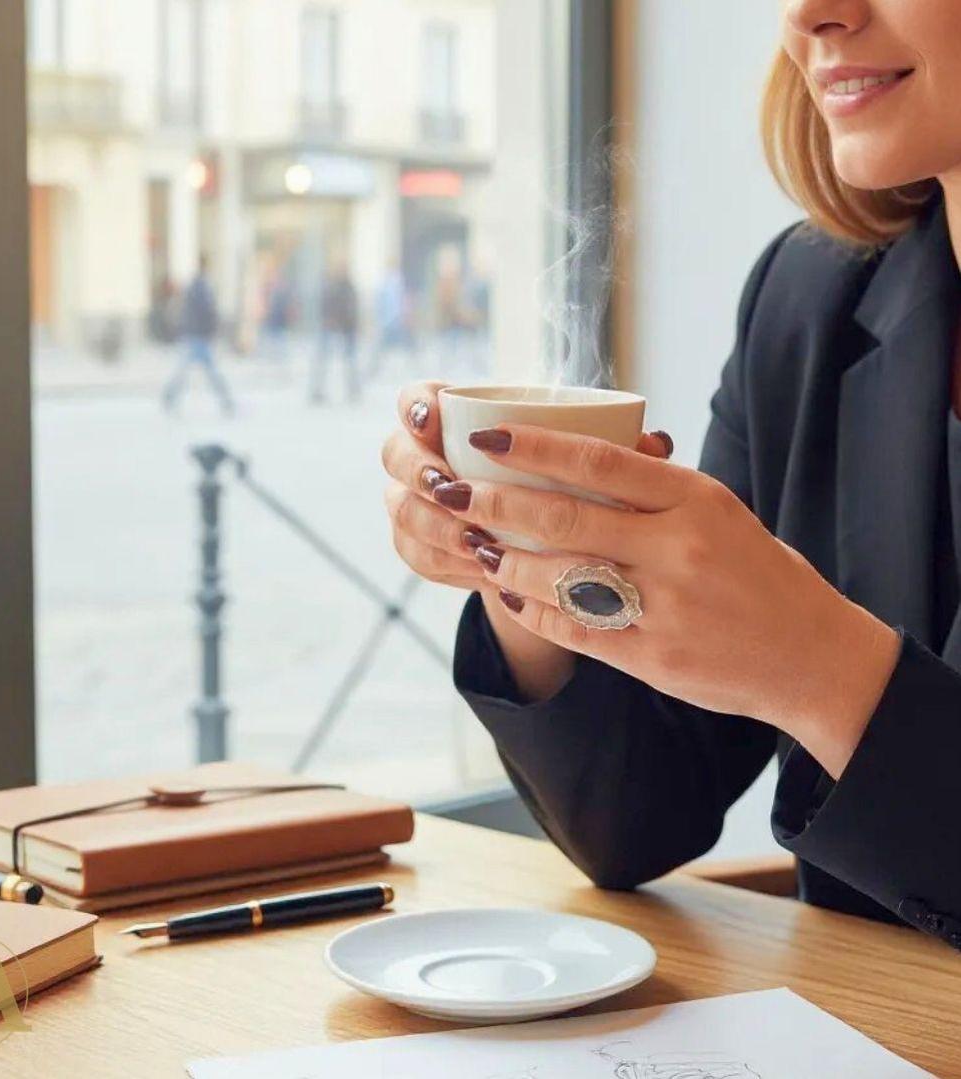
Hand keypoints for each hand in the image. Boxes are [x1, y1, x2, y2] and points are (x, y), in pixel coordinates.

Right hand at [381, 382, 673, 592]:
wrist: (547, 541)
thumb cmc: (571, 485)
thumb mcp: (594, 465)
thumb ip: (618, 450)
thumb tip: (656, 441)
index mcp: (456, 417)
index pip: (416, 398)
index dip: (415, 407)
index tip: (438, 421)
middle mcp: (425, 455)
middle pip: (394, 453)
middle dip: (418, 471)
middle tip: (452, 488)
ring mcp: (415, 503)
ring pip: (401, 509)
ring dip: (433, 525)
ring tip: (474, 540)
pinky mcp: (419, 546)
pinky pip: (415, 556)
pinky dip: (444, 564)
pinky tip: (476, 571)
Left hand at [431, 423, 901, 776]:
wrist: (810, 655)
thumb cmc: (757, 573)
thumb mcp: (719, 512)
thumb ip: (654, 489)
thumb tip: (580, 456)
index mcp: (696, 501)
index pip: (600, 461)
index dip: (535, 447)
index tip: (487, 437)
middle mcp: (677, 549)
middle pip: (565, 518)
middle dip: (496, 503)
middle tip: (454, 492)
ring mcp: (662, 607)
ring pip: (557, 576)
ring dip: (504, 559)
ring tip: (474, 544)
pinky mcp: (650, 657)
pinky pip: (572, 627)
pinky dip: (531, 607)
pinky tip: (508, 591)